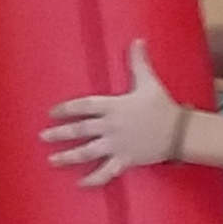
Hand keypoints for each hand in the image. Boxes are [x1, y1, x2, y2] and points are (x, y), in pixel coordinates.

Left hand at [44, 41, 188, 187]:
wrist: (179, 132)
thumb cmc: (162, 106)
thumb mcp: (149, 81)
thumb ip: (138, 62)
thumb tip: (137, 40)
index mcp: (113, 106)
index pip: (83, 106)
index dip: (66, 109)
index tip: (52, 113)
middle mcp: (111, 127)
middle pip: (80, 130)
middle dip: (59, 134)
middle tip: (43, 137)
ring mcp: (116, 145)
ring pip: (87, 153)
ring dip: (68, 157)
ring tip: (52, 160)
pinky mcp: (125, 160)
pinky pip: (105, 172)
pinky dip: (93, 179)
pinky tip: (80, 183)